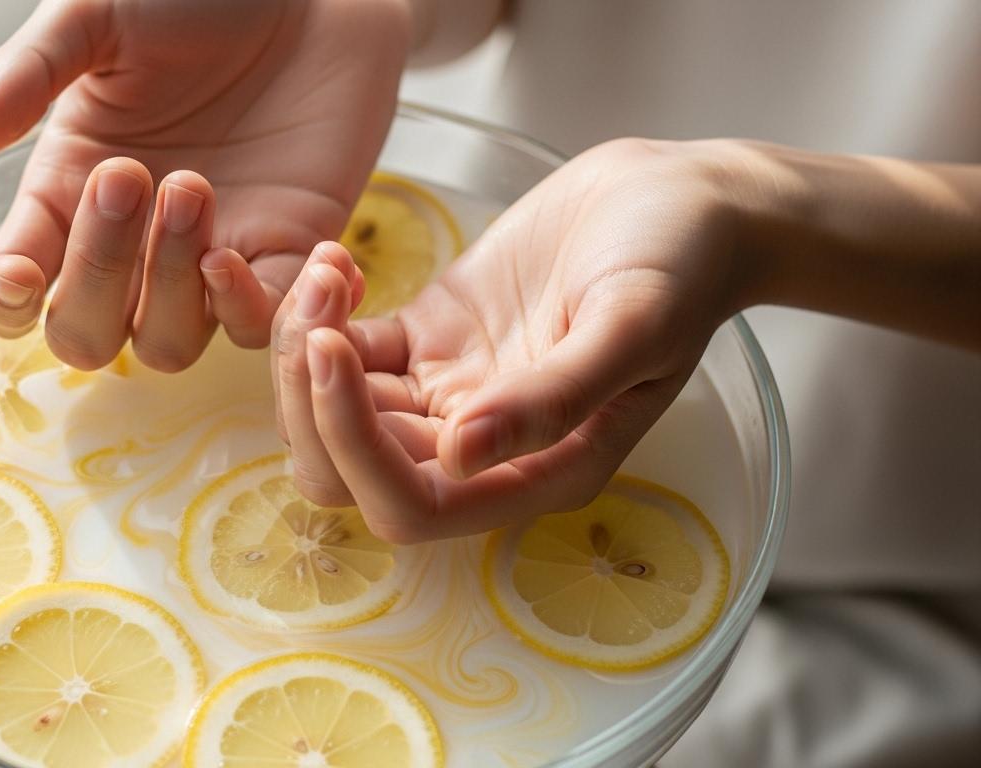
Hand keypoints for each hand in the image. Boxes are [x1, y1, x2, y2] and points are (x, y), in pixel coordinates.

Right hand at [0, 0, 409, 370]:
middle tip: (126, 177)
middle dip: (97, 277)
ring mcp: (205, 258)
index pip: (15, 287)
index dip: (4, 302)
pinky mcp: (281, 257)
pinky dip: (243, 306)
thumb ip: (30, 74)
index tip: (17, 272)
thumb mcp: (97, 19)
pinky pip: (255, 327)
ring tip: (192, 185)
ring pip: (168, 343)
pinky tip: (234, 245)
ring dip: (170, 282)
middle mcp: (132, 243)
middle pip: (87, 334)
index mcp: (69, 190)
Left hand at [272, 139, 751, 542]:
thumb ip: (553, 399)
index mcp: (535, 472)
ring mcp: (448, 392)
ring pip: (336, 409)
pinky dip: (322, 314)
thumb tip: (459, 457)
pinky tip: (337, 261)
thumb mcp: (632, 327)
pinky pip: (349, 350)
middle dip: (310, 400)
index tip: (334, 352)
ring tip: (327, 271)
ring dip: (306, 350)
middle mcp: (481, 449)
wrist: (682, 200)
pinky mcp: (429, 338)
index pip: (412, 505)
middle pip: (351, 469)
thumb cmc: (680, 266)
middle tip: (317, 307)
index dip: (355, 448)